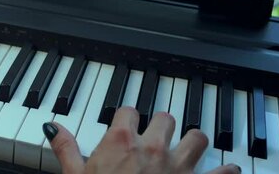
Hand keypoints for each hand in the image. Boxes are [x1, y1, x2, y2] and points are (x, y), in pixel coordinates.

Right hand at [44, 107, 240, 173]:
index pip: (128, 111)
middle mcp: (153, 147)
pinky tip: (226, 170)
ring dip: (193, 142)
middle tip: (155, 136)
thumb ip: (66, 149)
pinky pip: (223, 171)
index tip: (124, 125)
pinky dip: (226, 171)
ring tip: (188, 147)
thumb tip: (52, 127)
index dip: (126, 117)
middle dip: (161, 125)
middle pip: (165, 117)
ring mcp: (180, 166)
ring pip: (197, 137)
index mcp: (122, 141)